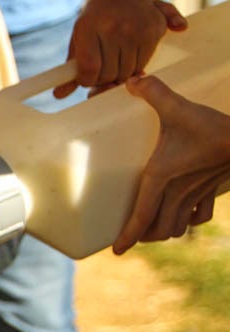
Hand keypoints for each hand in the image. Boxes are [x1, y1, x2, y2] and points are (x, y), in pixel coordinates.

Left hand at [55, 0, 186, 98]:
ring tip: (114, 57)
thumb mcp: (78, 40)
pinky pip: (144, 63)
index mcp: (89, 27)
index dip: (87, 80)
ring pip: (127, 72)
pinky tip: (129, 51)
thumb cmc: (95, 20)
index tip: (86, 77)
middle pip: (109, 74)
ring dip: (120, 72)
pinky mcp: (154, 30)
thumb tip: (58, 95)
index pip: (89, 68)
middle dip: (103, 77)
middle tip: (102, 65)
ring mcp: (136, 28)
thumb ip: (70, 69)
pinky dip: (135, 65)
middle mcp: (114, 27)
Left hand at [112, 75, 229, 254]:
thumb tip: (132, 80)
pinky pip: (200, 215)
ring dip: (164, 230)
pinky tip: (184, 218)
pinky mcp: (214, 190)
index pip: (141, 216)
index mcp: (161, 178)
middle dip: (143, 235)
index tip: (117, 251)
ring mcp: (197, 194)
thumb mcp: (180, 108)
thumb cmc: (214, 127)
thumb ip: (154, 93)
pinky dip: (189, 221)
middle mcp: (177, 192)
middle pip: (158, 228)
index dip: (128, 236)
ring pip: (178, 225)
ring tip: (151, 230)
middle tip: (129, 236)